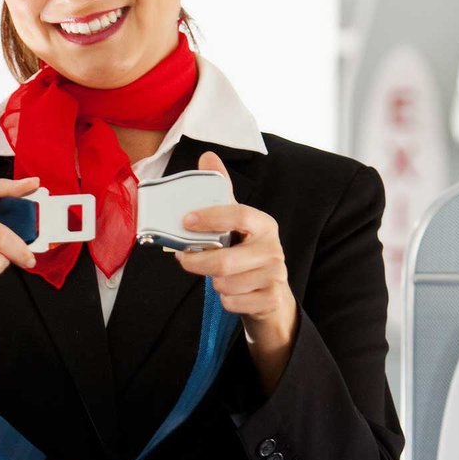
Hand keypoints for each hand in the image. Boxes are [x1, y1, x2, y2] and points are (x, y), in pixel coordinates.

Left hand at [176, 152, 298, 386]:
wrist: (272, 296)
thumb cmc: (248, 255)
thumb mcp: (237, 224)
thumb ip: (222, 194)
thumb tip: (207, 156)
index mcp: (264, 224)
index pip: (238, 214)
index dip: (210, 217)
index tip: (185, 221)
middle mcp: (273, 248)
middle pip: (225, 260)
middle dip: (198, 263)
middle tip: (183, 260)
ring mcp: (275, 276)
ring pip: (225, 284)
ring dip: (214, 283)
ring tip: (220, 278)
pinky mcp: (271, 300)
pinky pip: (233, 303)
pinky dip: (226, 301)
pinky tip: (234, 293)